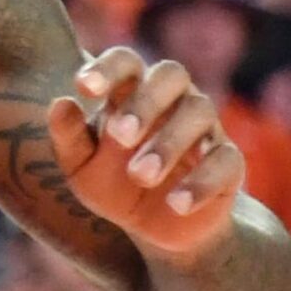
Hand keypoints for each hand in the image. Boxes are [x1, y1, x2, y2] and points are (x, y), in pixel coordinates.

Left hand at [49, 47, 245, 259]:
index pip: (125, 61)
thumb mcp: (81, 167)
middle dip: (145, 101)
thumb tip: (61, 103)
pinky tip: (176, 204)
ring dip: (168, 143)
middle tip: (119, 135)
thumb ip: (68, 136)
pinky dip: (201, 181)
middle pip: (171, 74)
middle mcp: (173, 99)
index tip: (83, 88)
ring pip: (199, 111)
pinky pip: (225, 160)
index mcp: (132, 91)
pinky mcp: (229, 162)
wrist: (153, 229)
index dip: (107, 68)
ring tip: (139, 176)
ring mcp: (206, 127)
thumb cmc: (111, 184)